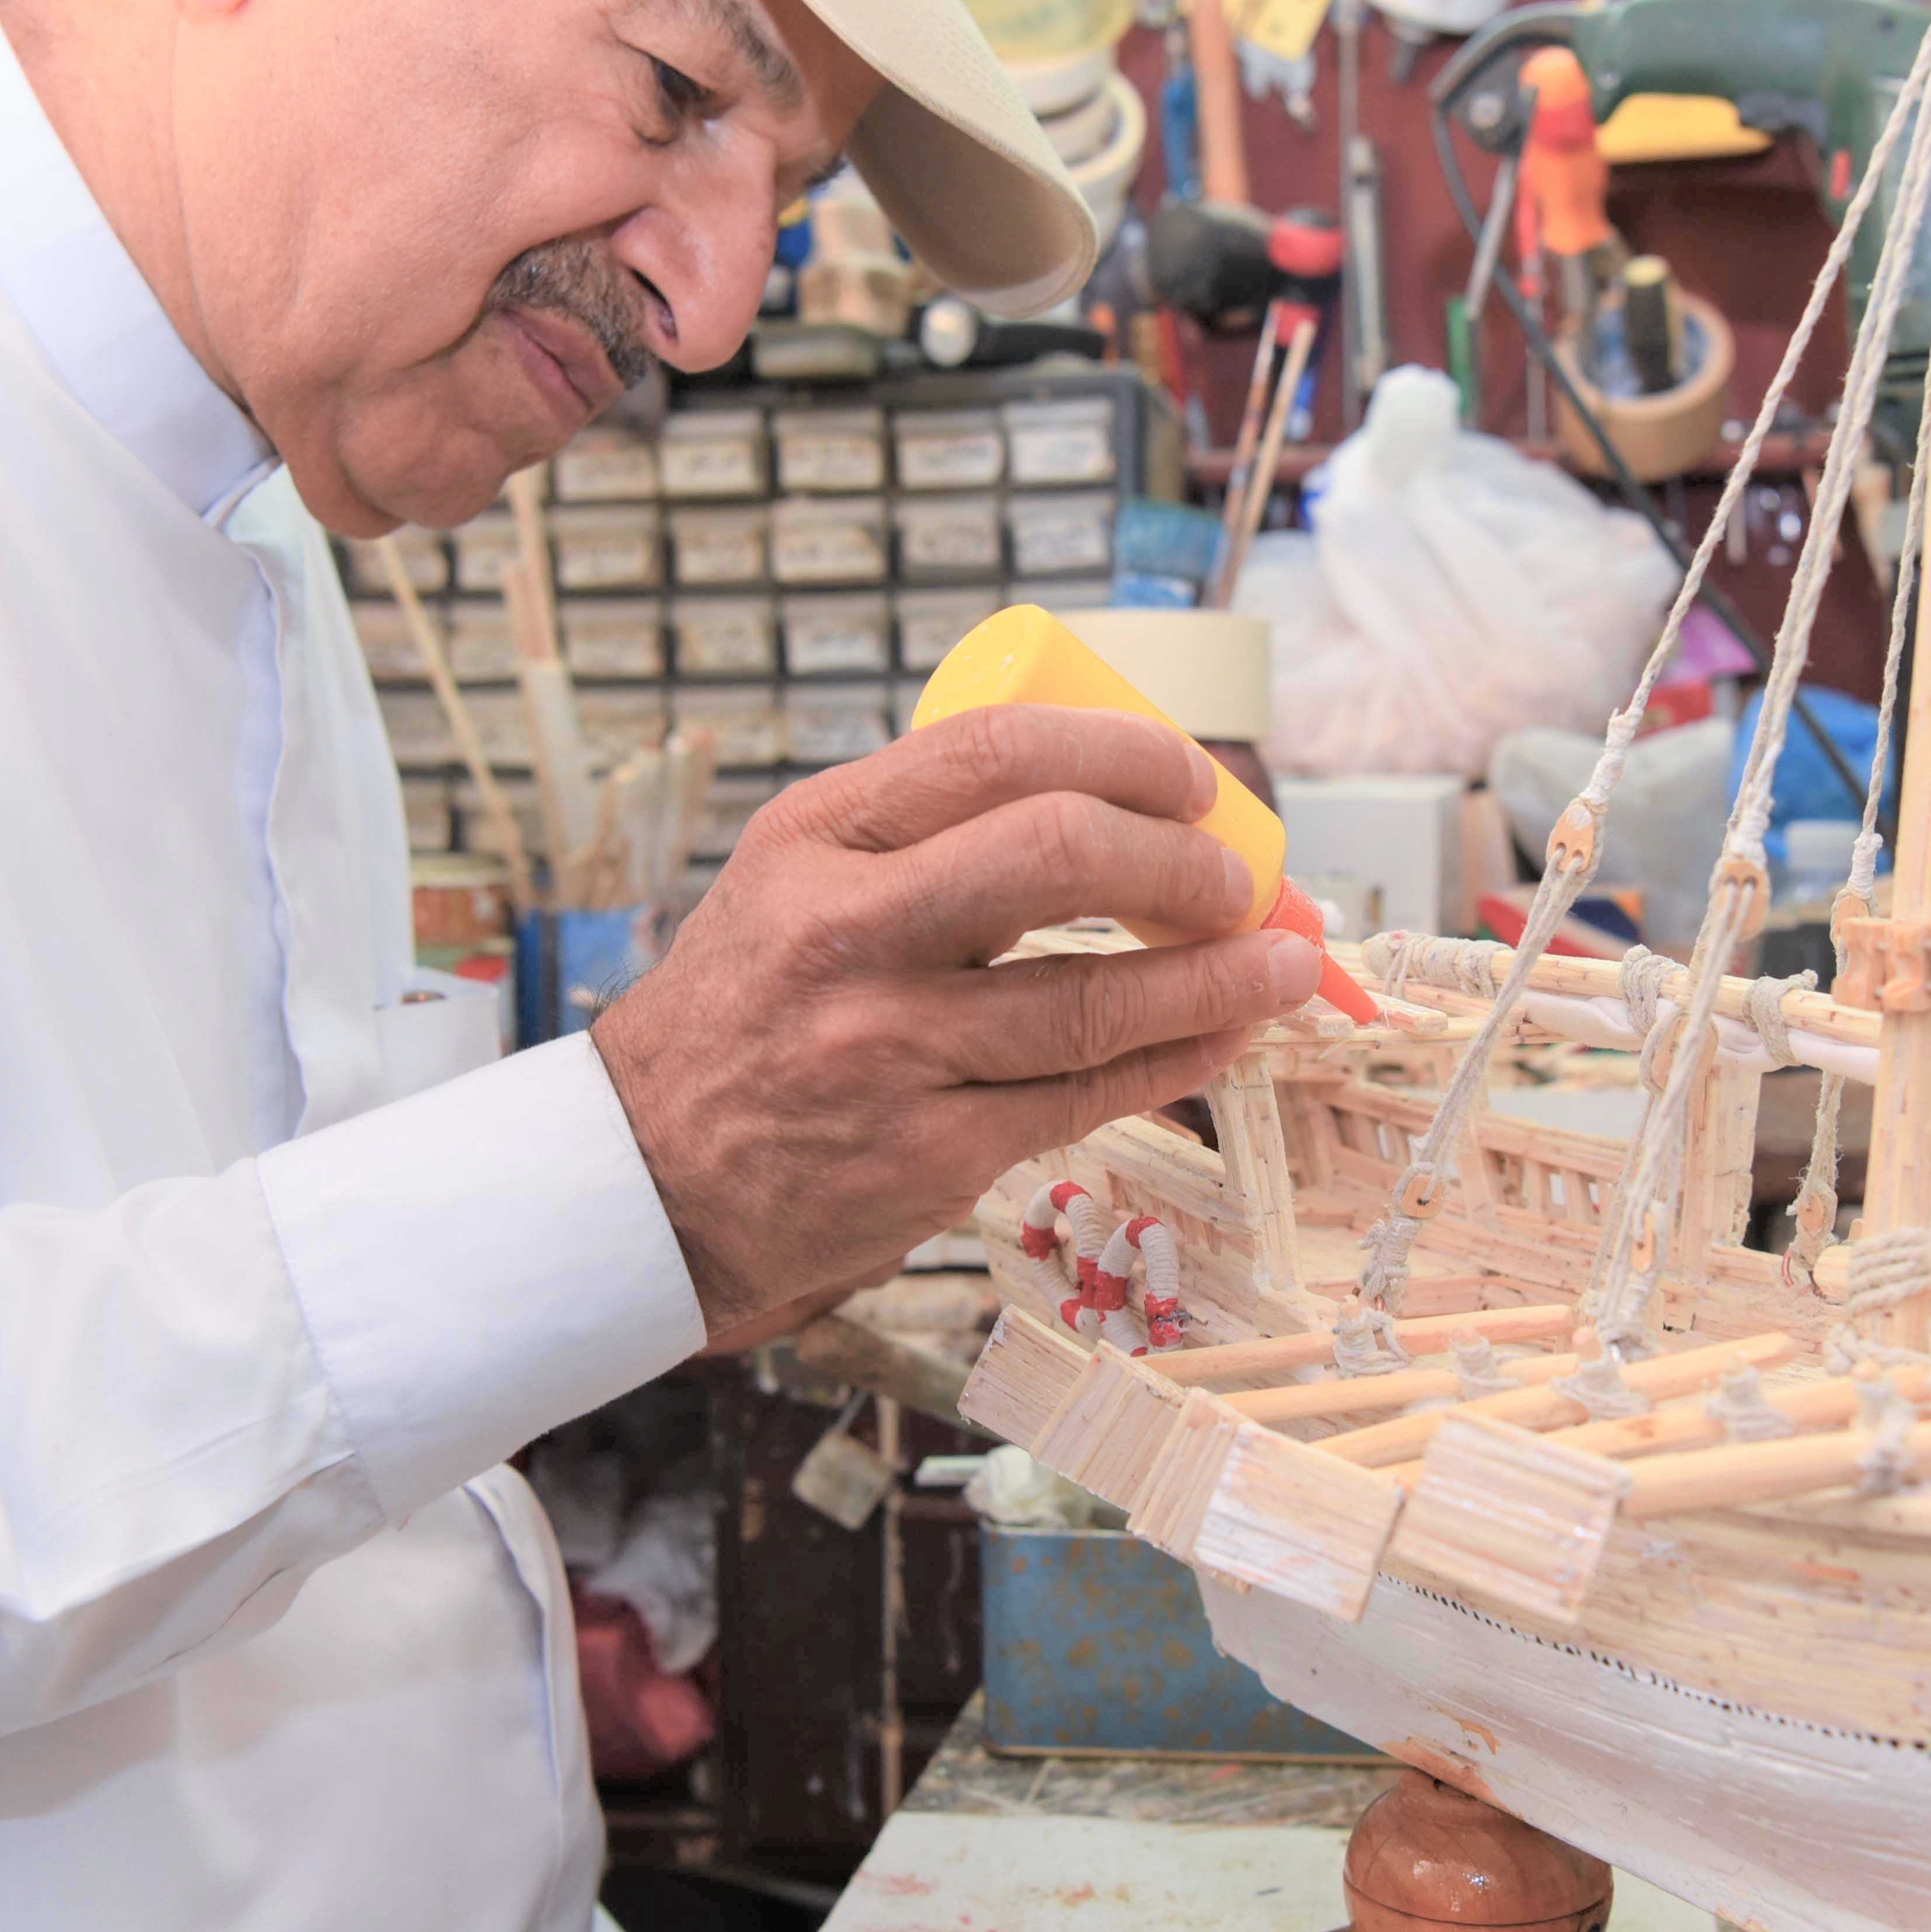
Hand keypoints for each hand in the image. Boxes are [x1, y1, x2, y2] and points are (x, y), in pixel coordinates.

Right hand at [592, 705, 1316, 1343]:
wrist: (645, 1179)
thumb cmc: (746, 1013)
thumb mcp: (797, 880)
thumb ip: (924, 832)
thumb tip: (1113, 800)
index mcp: (816, 841)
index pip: (993, 752)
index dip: (1121, 752)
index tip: (1187, 776)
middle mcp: (847, 934)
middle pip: (1060, 855)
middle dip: (1182, 858)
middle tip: (1237, 875)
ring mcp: (889, 1051)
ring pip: (1098, 996)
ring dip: (1222, 975)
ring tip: (1285, 958)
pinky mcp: (929, 1154)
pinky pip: (1089, 1095)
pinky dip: (1180, 1058)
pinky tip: (1226, 1035)